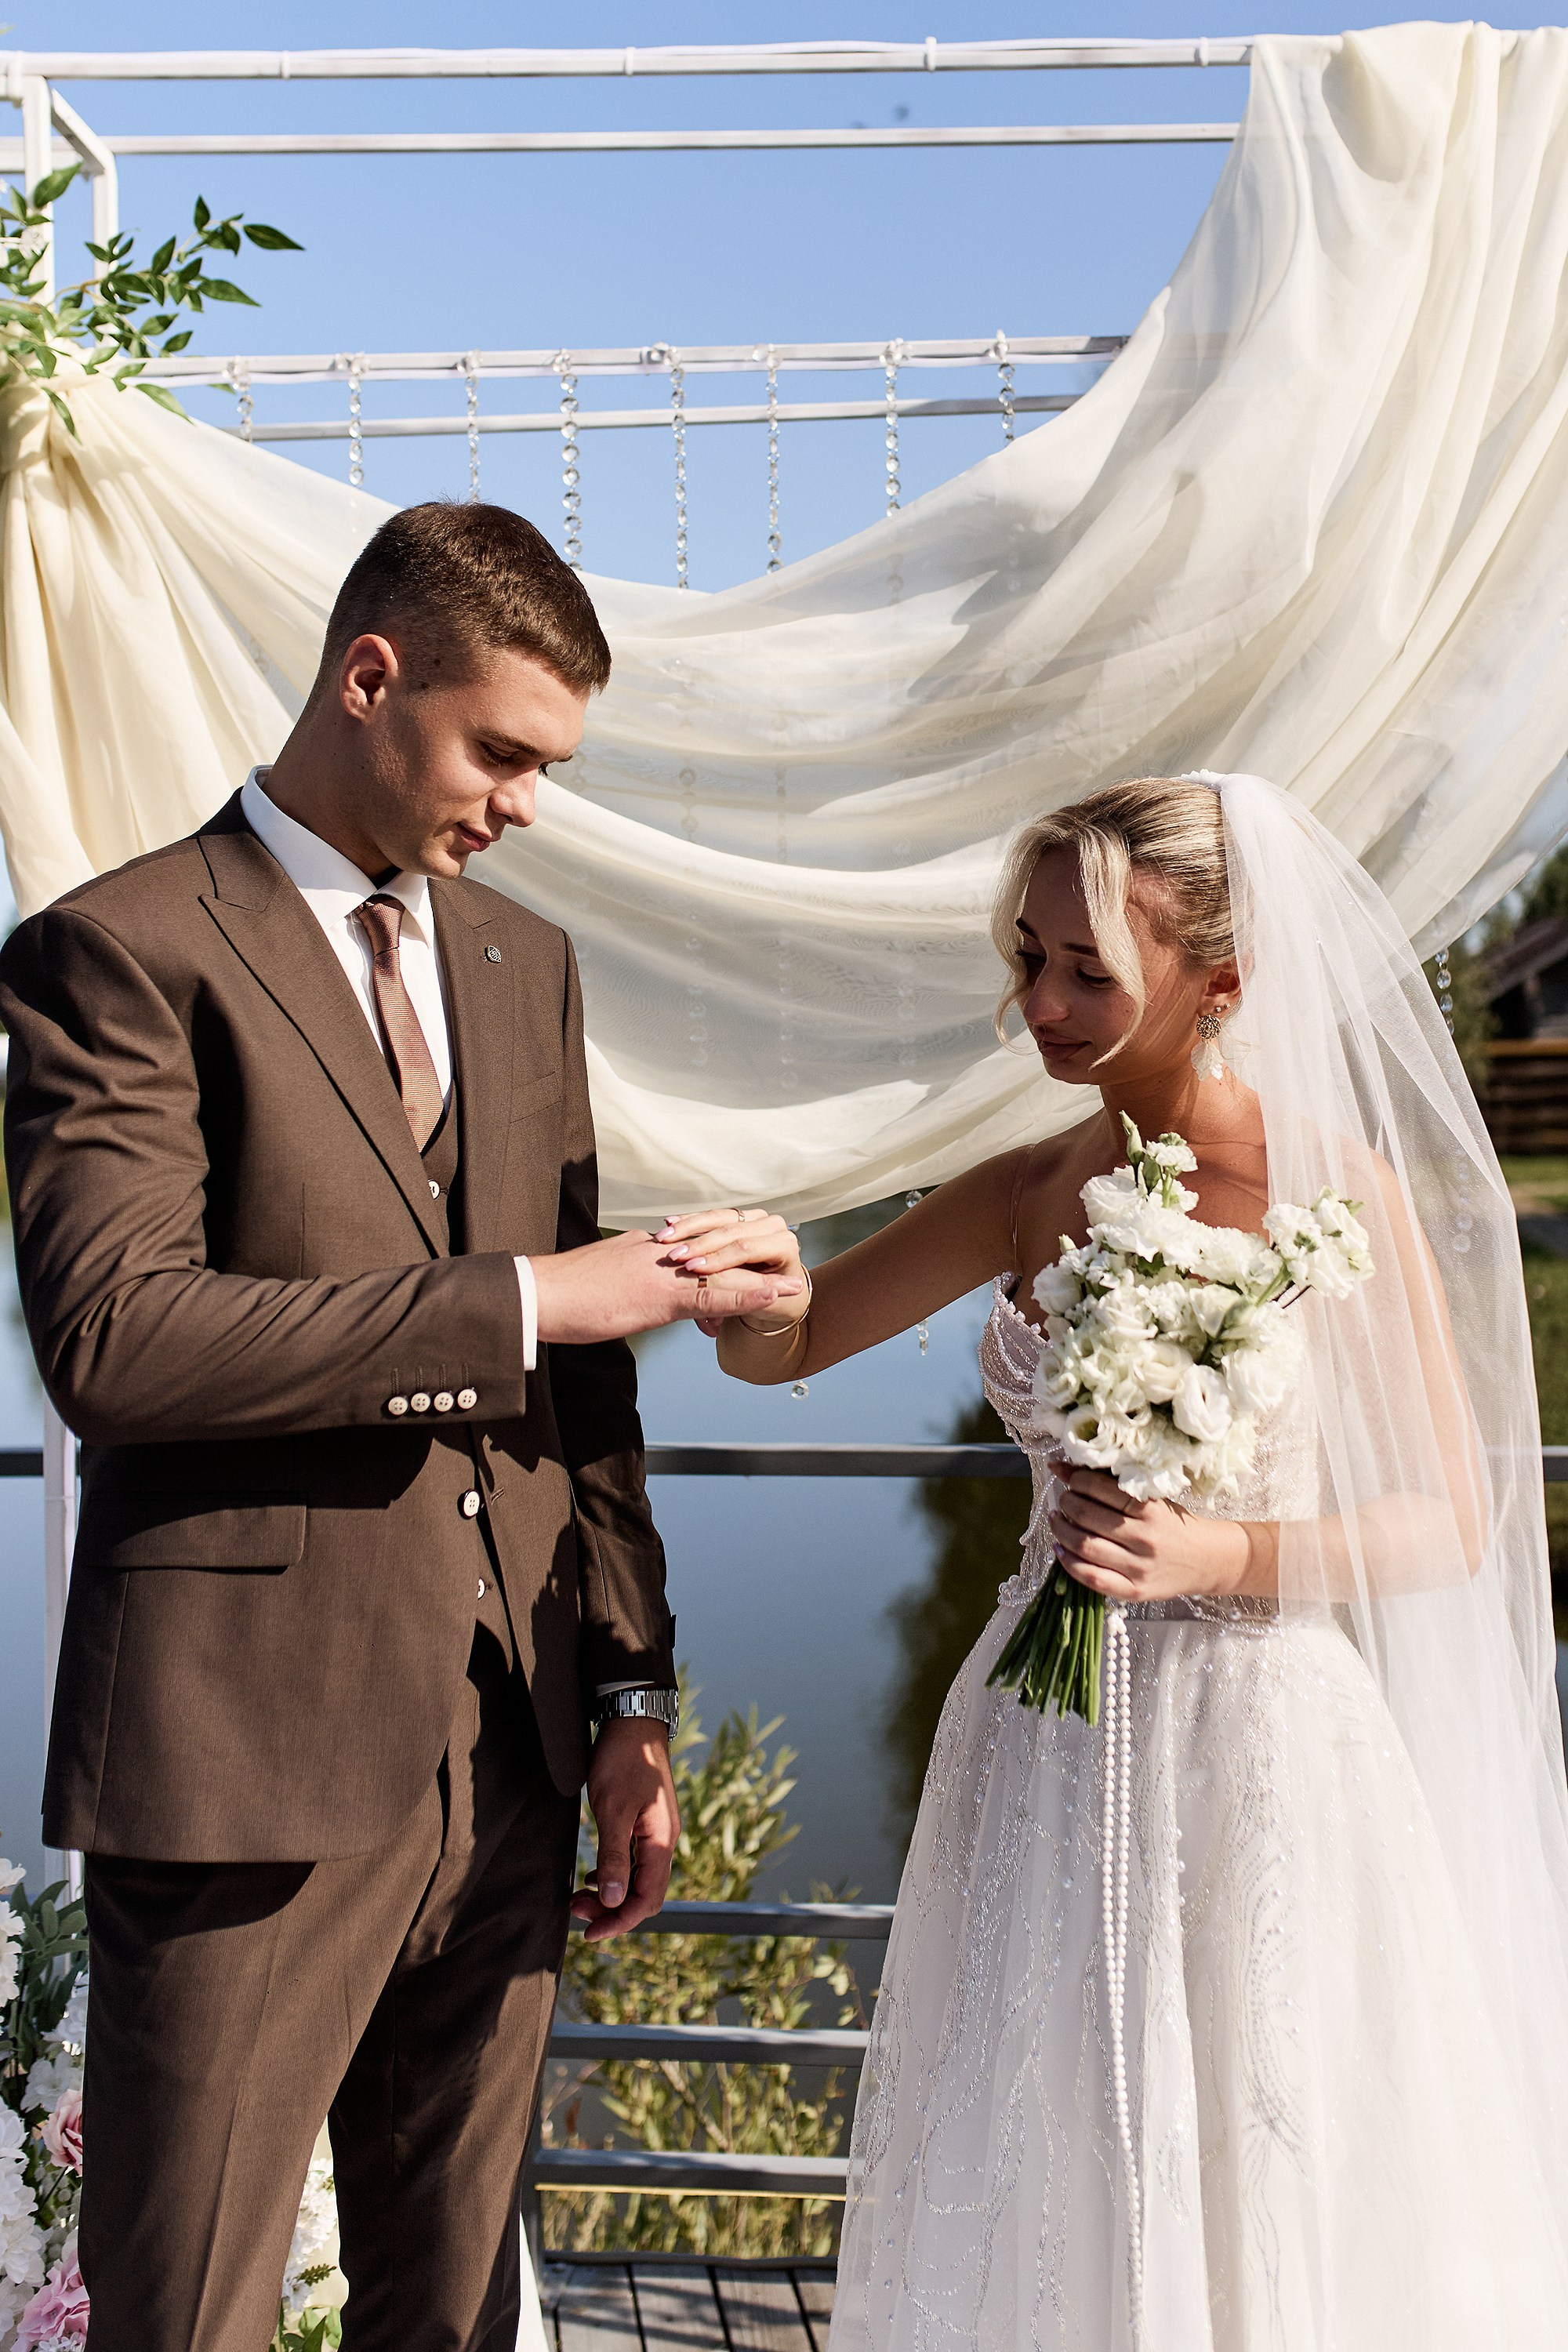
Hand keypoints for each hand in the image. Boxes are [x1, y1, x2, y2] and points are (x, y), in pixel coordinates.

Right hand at [532, 1227, 801, 1344]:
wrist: (540, 1295)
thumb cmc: (563, 1293)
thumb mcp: (605, 1279)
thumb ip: (630, 1278)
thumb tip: (643, 1291)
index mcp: (648, 1248)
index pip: (699, 1243)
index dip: (729, 1250)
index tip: (754, 1256)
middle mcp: (661, 1252)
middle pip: (720, 1250)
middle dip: (753, 1260)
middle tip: (783, 1272)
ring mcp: (663, 1271)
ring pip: (724, 1271)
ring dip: (762, 1278)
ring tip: (795, 1285)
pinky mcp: (661, 1295)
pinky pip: (714, 1295)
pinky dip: (747, 1296)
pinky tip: (773, 1298)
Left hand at [570, 1716, 679, 1943]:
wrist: (634, 1722)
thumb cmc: (624, 1762)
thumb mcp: (612, 1810)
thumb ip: (614, 1856)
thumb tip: (613, 1901)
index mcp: (661, 1842)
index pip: (646, 1900)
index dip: (620, 1922)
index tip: (590, 1933)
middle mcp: (664, 1841)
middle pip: (644, 1895)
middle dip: (612, 1911)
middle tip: (576, 1911)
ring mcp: (657, 1833)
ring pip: (638, 1880)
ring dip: (611, 1894)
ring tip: (579, 1897)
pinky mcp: (646, 1823)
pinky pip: (635, 1863)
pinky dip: (614, 1875)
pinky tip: (594, 1875)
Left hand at [1047, 1469, 1257, 1600]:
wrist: (1206, 1561)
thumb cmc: (1174, 1526)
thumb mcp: (1153, 1500)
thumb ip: (1115, 1487)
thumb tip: (1066, 1467)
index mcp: (1151, 1510)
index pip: (1102, 1489)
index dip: (1077, 1480)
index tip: (1070, 1477)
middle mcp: (1144, 1538)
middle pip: (1088, 1517)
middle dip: (1067, 1503)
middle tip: (1064, 1499)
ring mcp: (1139, 1567)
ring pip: (1085, 1546)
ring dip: (1061, 1529)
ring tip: (1057, 1519)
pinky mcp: (1133, 1591)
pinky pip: (1092, 1578)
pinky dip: (1068, 1562)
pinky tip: (1059, 1548)